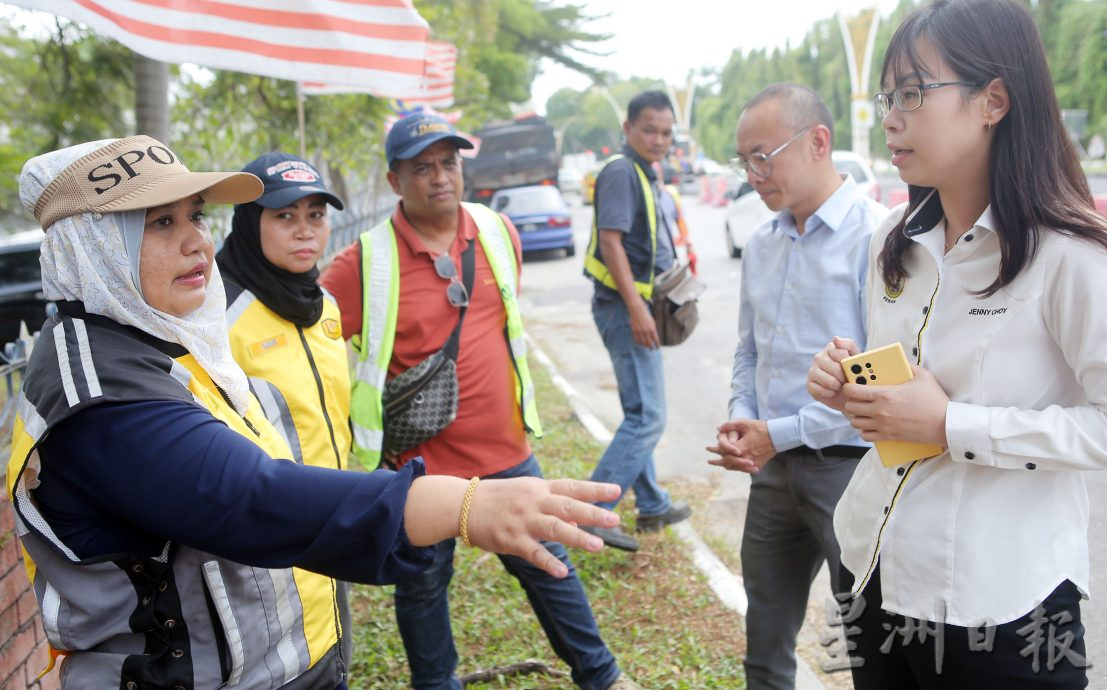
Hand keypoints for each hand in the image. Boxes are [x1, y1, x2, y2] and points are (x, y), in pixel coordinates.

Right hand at [465, 478, 622, 577]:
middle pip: (568, 506)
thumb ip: (553, 505)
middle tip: (615, 520)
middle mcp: (534, 502)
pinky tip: (563, 571)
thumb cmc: (499, 498)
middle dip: (593, 513)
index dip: (595, 489)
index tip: (617, 491)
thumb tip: (580, 521)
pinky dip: (549, 562)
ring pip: (554, 528)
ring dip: (577, 537)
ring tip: (598, 546)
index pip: (572, 487)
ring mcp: (523, 520)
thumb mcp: (527, 494)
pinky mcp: (511, 539)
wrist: (462, 504)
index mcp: (540, 488)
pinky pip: (533, 552)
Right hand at [629, 299, 659, 348]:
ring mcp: (640, 332)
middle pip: (649, 343)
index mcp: (652, 329)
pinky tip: (640, 343)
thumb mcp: (652, 323)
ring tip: (646, 346)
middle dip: (651, 347)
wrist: (638, 311)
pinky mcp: (635, 331)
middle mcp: (646, 331)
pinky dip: (639, 343)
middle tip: (652, 349)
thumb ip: (653, 330)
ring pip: (643, 343)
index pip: (656, 340)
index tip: (657, 348)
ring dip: (645, 346)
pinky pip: (637, 340)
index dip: (657, 345)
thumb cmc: (646, 316)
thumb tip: (654, 338)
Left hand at [706, 419, 776, 472]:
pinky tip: (732, 466)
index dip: (715, 449)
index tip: (708, 448)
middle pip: (727, 462)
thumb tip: (718, 429)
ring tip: (719, 464)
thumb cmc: (761, 428)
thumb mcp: (744, 423)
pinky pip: (743, 469)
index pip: (724, 451)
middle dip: (717, 462)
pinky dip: (736, 467)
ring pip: (735, 467)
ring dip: (726, 466)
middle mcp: (746, 458)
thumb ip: (730, 425)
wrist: (778, 436)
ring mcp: (752, 464)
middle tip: (710, 461)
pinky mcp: (758, 466)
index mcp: (741, 448)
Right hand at [807, 336, 860, 411]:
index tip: (852, 369)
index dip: (848, 364)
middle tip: (848, 380)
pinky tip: (833, 392)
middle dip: (845, 378)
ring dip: (838, 387)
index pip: (840, 353)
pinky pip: (821, 391)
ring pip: (829, 381)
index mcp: (831, 348)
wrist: (848, 391)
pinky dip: (830, 394)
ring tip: (841, 386)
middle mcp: (819, 357)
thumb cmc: (853, 372)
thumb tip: (835, 339)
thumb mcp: (857, 357)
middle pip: (836, 369)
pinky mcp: (809, 384)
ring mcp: (812, 371)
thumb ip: (848, 345)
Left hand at [842, 364, 948, 446]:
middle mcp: (880, 410)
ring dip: (856, 416)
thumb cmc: (934, 399)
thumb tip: (898, 361)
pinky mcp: (888, 436)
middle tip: (857, 398)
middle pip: (850, 407)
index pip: (853, 391)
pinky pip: (865, 436)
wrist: (945, 423)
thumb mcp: (922, 376)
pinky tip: (869, 425)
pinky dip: (864, 431)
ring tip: (862, 411)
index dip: (847, 387)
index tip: (849, 385)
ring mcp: (883, 425)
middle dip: (851, 401)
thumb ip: (907, 366)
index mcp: (885, 394)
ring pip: (855, 422)